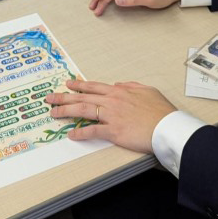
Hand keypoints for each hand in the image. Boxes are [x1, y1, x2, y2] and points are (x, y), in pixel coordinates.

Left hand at [46, 78, 176, 152]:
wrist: (168, 127)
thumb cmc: (161, 110)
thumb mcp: (147, 90)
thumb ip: (131, 86)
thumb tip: (118, 85)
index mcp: (119, 91)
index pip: (93, 87)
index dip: (78, 85)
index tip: (67, 84)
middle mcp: (112, 101)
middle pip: (82, 98)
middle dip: (64, 97)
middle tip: (50, 98)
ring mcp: (111, 116)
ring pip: (83, 111)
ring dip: (66, 112)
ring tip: (54, 113)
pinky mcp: (113, 131)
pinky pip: (93, 131)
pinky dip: (81, 133)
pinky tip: (71, 134)